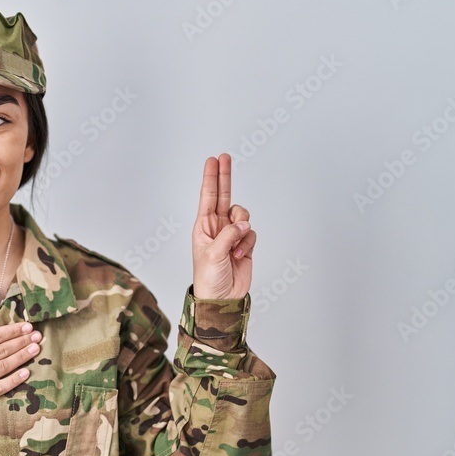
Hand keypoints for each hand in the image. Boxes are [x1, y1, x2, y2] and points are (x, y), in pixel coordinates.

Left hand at [191, 153, 255, 299]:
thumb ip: (228, 235)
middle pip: (223, 196)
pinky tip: (240, 254)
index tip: (213, 160)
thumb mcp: (212, 255)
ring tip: (235, 245)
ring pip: (242, 216)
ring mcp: (232, 235)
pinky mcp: (245, 244)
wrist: (222, 298)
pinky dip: (248, 241)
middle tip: (225, 157)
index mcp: (203, 227)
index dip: (211, 178)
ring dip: (242, 226)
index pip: (208, 197)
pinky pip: (251, 232)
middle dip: (224, 177)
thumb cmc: (209, 279)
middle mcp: (217, 227)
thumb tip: (243, 223)